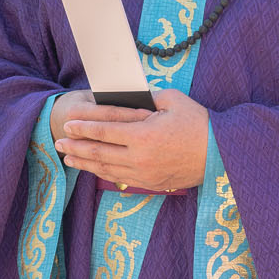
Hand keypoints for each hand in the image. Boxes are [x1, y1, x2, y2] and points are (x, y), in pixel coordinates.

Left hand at [55, 88, 208, 191]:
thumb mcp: (173, 101)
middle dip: (76, 146)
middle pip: (99, 152)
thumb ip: (147, 98)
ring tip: (68, 157)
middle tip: (58, 142)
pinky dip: (102, 173)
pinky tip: (92, 168)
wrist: (220, 155)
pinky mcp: (150, 183)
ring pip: (106, 169)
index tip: (68, 125)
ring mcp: (144, 173)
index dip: (83, 128)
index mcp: (144, 135)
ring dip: (84, 162)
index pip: (104, 131)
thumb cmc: (199, 124)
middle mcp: (140, 158)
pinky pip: (119, 179)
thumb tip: (127, 95)